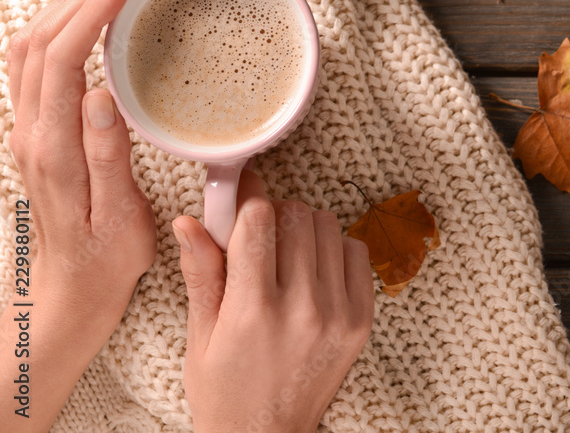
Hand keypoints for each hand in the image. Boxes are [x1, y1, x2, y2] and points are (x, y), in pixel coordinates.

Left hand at [1, 0, 156, 430]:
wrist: (70, 288)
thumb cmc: (105, 257)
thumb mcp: (119, 216)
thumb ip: (107, 154)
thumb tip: (102, 93)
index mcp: (54, 149)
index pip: (61, 60)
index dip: (92, 14)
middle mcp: (32, 132)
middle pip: (37, 41)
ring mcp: (28, 129)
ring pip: (28, 47)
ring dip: (67, 8)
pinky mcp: (36, 131)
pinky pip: (35, 65)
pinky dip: (60, 29)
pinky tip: (92, 25)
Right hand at [173, 170, 373, 431]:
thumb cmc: (224, 389)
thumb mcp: (201, 334)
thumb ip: (201, 272)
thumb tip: (190, 220)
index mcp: (253, 309)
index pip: (259, 219)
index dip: (246, 200)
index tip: (240, 197)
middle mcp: (302, 308)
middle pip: (297, 214)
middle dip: (273, 215)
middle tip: (259, 235)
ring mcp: (338, 313)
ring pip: (328, 226)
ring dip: (304, 230)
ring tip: (286, 257)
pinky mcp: (361, 320)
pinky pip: (356, 252)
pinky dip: (335, 250)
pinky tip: (314, 272)